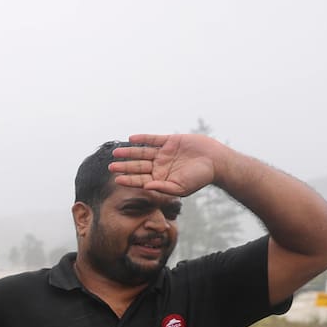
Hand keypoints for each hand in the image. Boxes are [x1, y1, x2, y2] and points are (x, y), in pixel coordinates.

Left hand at [109, 134, 231, 196]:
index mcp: (160, 178)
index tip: (117, 179)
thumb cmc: (199, 178)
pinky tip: (131, 138)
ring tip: (116, 152)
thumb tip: (146, 187)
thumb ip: (162, 188)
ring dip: (129, 152)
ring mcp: (163, 153)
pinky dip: (143, 138)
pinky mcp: (170, 141)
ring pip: (142, 152)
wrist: (215, 161)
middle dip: (124, 166)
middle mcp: (159, 166)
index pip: (140, 180)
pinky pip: (153, 139)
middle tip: (111, 166)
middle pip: (138, 166)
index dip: (128, 179)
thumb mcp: (180, 188)